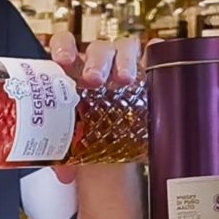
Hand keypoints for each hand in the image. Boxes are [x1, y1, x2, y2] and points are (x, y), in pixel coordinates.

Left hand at [48, 32, 147, 183]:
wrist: (119, 136)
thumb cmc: (92, 126)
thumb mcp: (77, 137)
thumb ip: (66, 152)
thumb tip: (63, 174)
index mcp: (74, 70)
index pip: (66, 44)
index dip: (64, 47)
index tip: (63, 62)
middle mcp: (100, 63)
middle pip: (98, 48)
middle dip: (95, 61)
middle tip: (93, 80)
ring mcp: (126, 64)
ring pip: (125, 47)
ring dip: (124, 59)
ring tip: (125, 79)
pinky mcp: (150, 72)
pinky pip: (154, 55)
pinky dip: (155, 51)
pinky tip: (156, 54)